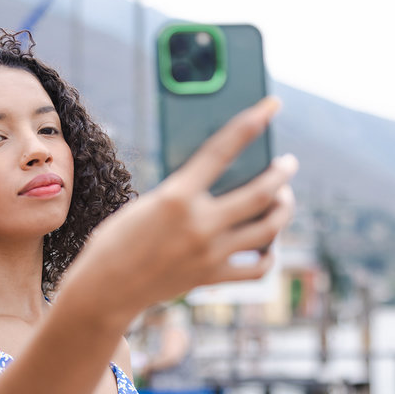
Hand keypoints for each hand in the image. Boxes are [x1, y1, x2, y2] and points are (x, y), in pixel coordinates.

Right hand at [65, 97, 296, 325]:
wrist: (106, 288)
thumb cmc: (118, 239)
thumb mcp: (147, 204)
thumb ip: (183, 193)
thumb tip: (222, 185)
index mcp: (176, 196)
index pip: (222, 150)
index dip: (251, 122)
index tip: (272, 105)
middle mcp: (198, 224)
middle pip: (260, 194)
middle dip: (282, 174)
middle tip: (288, 163)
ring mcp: (209, 254)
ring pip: (268, 229)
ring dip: (283, 209)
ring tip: (284, 198)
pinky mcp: (212, 278)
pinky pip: (257, 268)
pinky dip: (269, 255)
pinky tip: (268, 244)